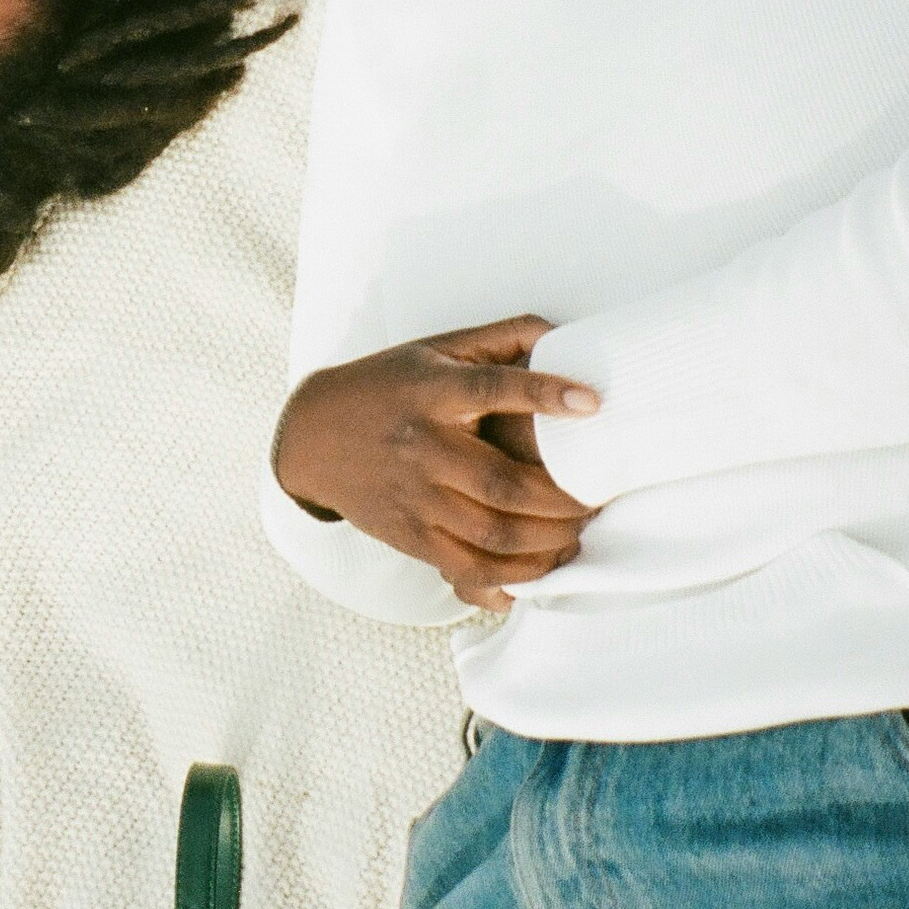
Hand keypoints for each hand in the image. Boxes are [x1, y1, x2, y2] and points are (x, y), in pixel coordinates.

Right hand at [271, 316, 599, 613]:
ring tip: (577, 532)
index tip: (592, 403)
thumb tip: (564, 334)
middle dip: (564, 500)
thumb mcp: (435, 349)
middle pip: (503, 485)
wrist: (312, 435)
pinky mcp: (408, 535)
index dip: (543, 394)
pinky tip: (540, 564)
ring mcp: (414, 497)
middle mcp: (422, 446)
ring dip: (549, 541)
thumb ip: (502, 338)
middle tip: (596, 498)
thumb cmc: (386, 386)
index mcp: (430, 392)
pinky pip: (469, 567)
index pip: (490, 390)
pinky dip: (514, 575)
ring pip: (494, 533)